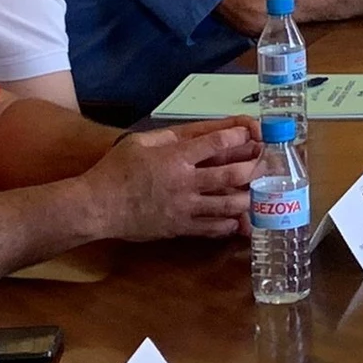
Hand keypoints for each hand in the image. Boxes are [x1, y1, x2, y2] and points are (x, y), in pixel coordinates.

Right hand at [84, 121, 258, 240]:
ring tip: (260, 192)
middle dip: (255, 167)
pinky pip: (213, 228)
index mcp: (176, 158)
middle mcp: (186, 183)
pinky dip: (230, 224)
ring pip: (229, 204)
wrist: (96, 208)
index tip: (253, 134)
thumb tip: (198, 134)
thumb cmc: (115, 171)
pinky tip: (239, 219)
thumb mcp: (140, 142)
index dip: (241, 137)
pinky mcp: (180, 228)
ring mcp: (185, 208)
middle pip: (233, 174)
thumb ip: (171, 136)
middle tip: (267, 163)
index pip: (218, 143)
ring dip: (249, 197)